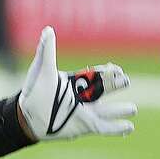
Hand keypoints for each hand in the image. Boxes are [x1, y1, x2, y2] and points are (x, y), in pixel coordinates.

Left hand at [18, 27, 135, 141]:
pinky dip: (117, 128)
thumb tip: (48, 30)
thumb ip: (47, 52)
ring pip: (108, 110)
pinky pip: (105, 128)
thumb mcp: (41, 71)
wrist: (27, 118)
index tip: (115, 68)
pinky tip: (129, 127)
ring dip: (120, 110)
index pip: (96, 75)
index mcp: (76, 83)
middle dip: (116, 86)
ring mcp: (86, 112)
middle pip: (105, 90)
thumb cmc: (33, 93)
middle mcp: (84, 97)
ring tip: (132, 109)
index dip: (107, 72)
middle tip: (126, 81)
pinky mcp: (85, 126)